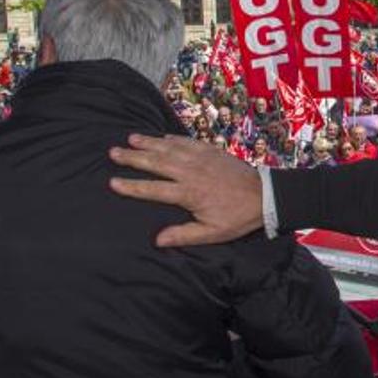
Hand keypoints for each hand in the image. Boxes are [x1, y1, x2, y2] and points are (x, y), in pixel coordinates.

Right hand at [109, 134, 265, 247]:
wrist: (264, 196)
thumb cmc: (237, 217)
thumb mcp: (212, 233)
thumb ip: (183, 235)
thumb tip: (157, 240)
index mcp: (188, 193)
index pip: (153, 189)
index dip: (132, 187)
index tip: (113, 182)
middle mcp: (190, 172)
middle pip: (156, 162)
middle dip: (133, 157)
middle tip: (113, 152)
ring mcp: (201, 159)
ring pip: (169, 148)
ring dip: (149, 143)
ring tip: (130, 139)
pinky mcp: (211, 151)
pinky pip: (187, 142)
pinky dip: (172, 138)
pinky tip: (161, 137)